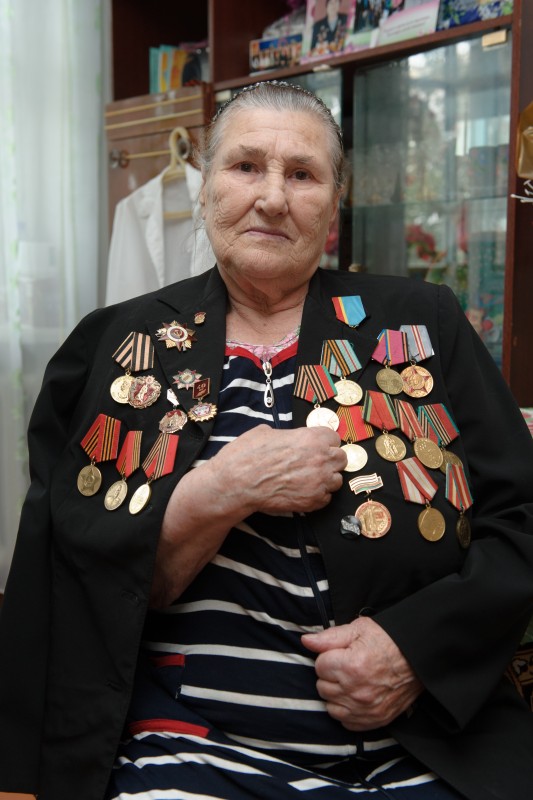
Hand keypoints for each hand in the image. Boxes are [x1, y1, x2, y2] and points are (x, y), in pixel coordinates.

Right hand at [153, 424, 345, 605]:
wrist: (237, 483)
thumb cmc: (247, 455)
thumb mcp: (265, 432)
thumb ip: (287, 435)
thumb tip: (288, 438)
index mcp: (312, 438)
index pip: (334, 438)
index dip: (324, 443)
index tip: (317, 447)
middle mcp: (320, 459)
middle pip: (341, 459)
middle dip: (329, 461)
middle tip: (314, 464)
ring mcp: (319, 482)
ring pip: (336, 480)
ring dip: (325, 480)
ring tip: (307, 480)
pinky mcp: (312, 502)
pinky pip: (326, 498)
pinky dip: (317, 496)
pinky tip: (302, 492)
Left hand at [301, 617, 422, 729]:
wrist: (418, 657)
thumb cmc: (388, 640)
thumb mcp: (358, 630)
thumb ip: (329, 637)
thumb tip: (306, 641)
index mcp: (351, 666)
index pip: (319, 666)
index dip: (329, 657)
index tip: (341, 654)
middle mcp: (356, 691)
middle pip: (322, 687)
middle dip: (331, 675)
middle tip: (347, 666)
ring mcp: (366, 709)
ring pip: (331, 706)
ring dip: (336, 694)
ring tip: (351, 681)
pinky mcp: (375, 720)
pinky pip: (346, 722)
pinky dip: (347, 711)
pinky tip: (356, 696)